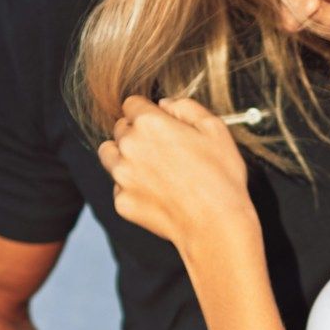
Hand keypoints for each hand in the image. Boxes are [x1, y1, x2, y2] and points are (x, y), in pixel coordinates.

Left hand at [99, 95, 253, 256]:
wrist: (215, 225)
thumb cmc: (220, 178)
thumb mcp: (215, 129)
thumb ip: (186, 107)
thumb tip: (165, 103)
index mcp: (150, 123)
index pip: (132, 104)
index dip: (147, 112)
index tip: (160, 124)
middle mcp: (129, 146)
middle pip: (120, 129)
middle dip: (136, 134)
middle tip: (162, 150)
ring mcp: (122, 176)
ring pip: (109, 156)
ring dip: (125, 157)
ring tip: (152, 169)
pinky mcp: (121, 202)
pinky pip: (119, 187)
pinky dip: (132, 188)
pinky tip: (156, 194)